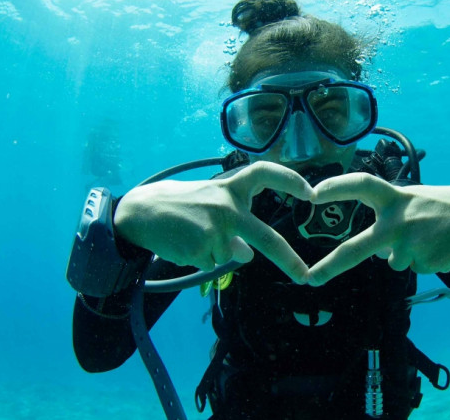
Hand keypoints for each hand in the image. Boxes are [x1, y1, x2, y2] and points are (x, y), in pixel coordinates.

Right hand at [114, 162, 313, 283]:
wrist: (138, 212)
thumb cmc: (177, 204)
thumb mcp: (209, 203)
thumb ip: (234, 222)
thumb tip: (248, 255)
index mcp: (230, 188)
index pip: (265, 174)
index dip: (289, 180)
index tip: (311, 192)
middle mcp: (227, 207)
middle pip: (266, 236)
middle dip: (288, 259)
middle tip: (304, 275)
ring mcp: (214, 230)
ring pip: (227, 255)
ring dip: (212, 251)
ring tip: (188, 234)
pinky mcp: (200, 249)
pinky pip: (210, 264)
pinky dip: (199, 259)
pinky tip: (182, 243)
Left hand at [307, 173, 449, 285]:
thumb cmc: (445, 207)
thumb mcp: (415, 200)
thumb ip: (391, 218)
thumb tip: (377, 253)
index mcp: (395, 197)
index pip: (361, 184)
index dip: (336, 186)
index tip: (312, 193)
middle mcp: (399, 220)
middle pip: (358, 247)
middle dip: (331, 265)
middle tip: (310, 279)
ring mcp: (412, 243)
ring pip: (394, 261)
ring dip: (410, 254)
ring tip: (433, 237)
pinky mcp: (426, 262)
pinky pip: (415, 268)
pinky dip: (425, 261)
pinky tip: (442, 247)